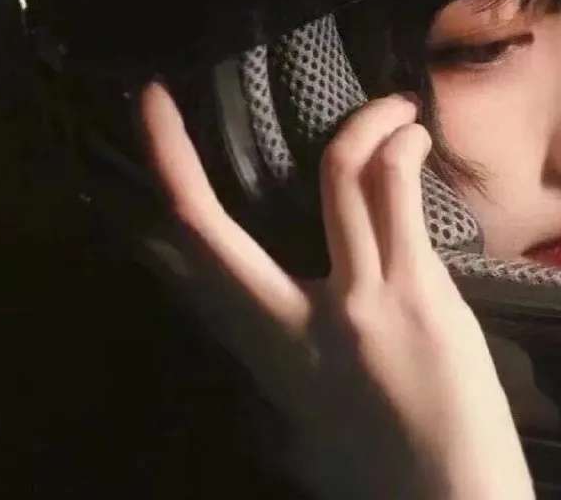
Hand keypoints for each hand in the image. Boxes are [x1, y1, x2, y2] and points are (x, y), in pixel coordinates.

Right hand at [136, 84, 532, 499]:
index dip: (162, 204)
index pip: (194, 269)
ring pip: (338, 176)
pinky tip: (415, 138)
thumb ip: (292, 356)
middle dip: (171, 157)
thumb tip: (288, 304)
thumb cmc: (387, 468)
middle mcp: (295, 325)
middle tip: (155, 98)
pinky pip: (397, 193)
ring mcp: (356, 302)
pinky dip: (403, 147)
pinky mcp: (416, 294)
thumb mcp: (310, 419)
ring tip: (392, 108)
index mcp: (265, 357)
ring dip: (364, 123)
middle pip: (213, 229)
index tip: (144, 150)